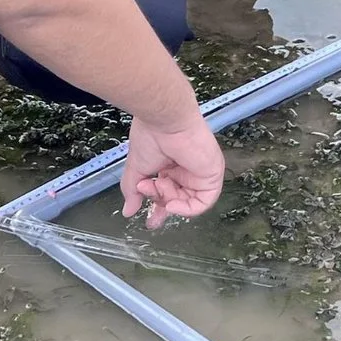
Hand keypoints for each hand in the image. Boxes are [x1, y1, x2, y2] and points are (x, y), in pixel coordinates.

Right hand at [121, 114, 224, 229]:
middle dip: (162, 206)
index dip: (159, 207)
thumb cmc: (151, 136)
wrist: (165, 120)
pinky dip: (187, 208)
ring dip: (169, 200)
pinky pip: (203, 202)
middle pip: (178, 199)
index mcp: (171, 166)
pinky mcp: (212, 174)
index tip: (149, 219)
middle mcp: (187, 169)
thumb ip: (133, 191)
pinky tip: (172, 204)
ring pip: (188, 201)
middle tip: (152, 215)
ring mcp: (200, 172)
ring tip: (158, 186)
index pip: (168, 193)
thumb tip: (128, 211)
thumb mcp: (137, 169)